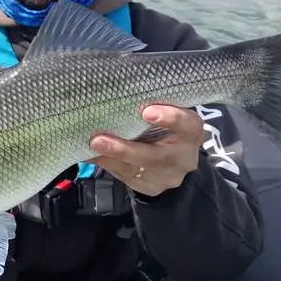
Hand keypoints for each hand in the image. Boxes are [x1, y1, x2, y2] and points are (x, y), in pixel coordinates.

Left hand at [87, 105, 202, 196]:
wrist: (174, 163)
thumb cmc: (168, 127)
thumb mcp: (169, 115)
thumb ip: (154, 107)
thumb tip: (117, 93)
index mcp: (192, 133)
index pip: (188, 124)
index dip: (170, 118)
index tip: (147, 112)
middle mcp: (182, 157)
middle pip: (155, 157)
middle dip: (124, 149)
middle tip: (98, 140)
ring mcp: (166, 176)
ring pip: (134, 169)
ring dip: (108, 157)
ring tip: (89, 147)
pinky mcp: (150, 187)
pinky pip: (124, 176)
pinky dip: (106, 163)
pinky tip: (90, 154)